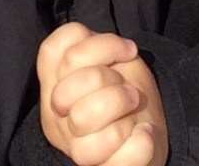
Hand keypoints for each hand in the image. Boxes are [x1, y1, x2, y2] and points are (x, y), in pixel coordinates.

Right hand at [37, 23, 168, 165]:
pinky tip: (144, 132)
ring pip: (83, 117)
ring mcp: (77, 148)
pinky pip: (117, 160)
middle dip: (110, 78)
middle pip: (67, 88)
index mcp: (52, 85)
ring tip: (134, 106)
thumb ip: (96, 48)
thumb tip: (119, 50)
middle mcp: (57, 118)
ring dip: (120, 106)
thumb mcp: (112, 59)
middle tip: (128, 87)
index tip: (127, 51)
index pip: (52, 51)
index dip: (98, 45)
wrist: (147, 128)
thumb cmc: (123, 90)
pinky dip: (139, 143)